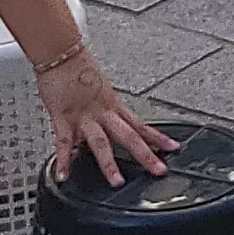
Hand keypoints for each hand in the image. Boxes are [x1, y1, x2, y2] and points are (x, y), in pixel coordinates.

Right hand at [34, 48, 175, 189]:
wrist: (61, 52)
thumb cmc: (77, 68)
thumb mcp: (98, 89)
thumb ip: (103, 109)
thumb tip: (107, 122)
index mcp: (112, 105)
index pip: (140, 125)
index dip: (158, 137)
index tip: (173, 148)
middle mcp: (102, 112)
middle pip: (129, 136)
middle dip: (145, 154)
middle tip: (159, 170)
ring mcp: (84, 116)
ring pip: (101, 142)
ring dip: (109, 163)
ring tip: (116, 182)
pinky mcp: (63, 117)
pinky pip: (63, 141)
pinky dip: (63, 160)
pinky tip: (63, 175)